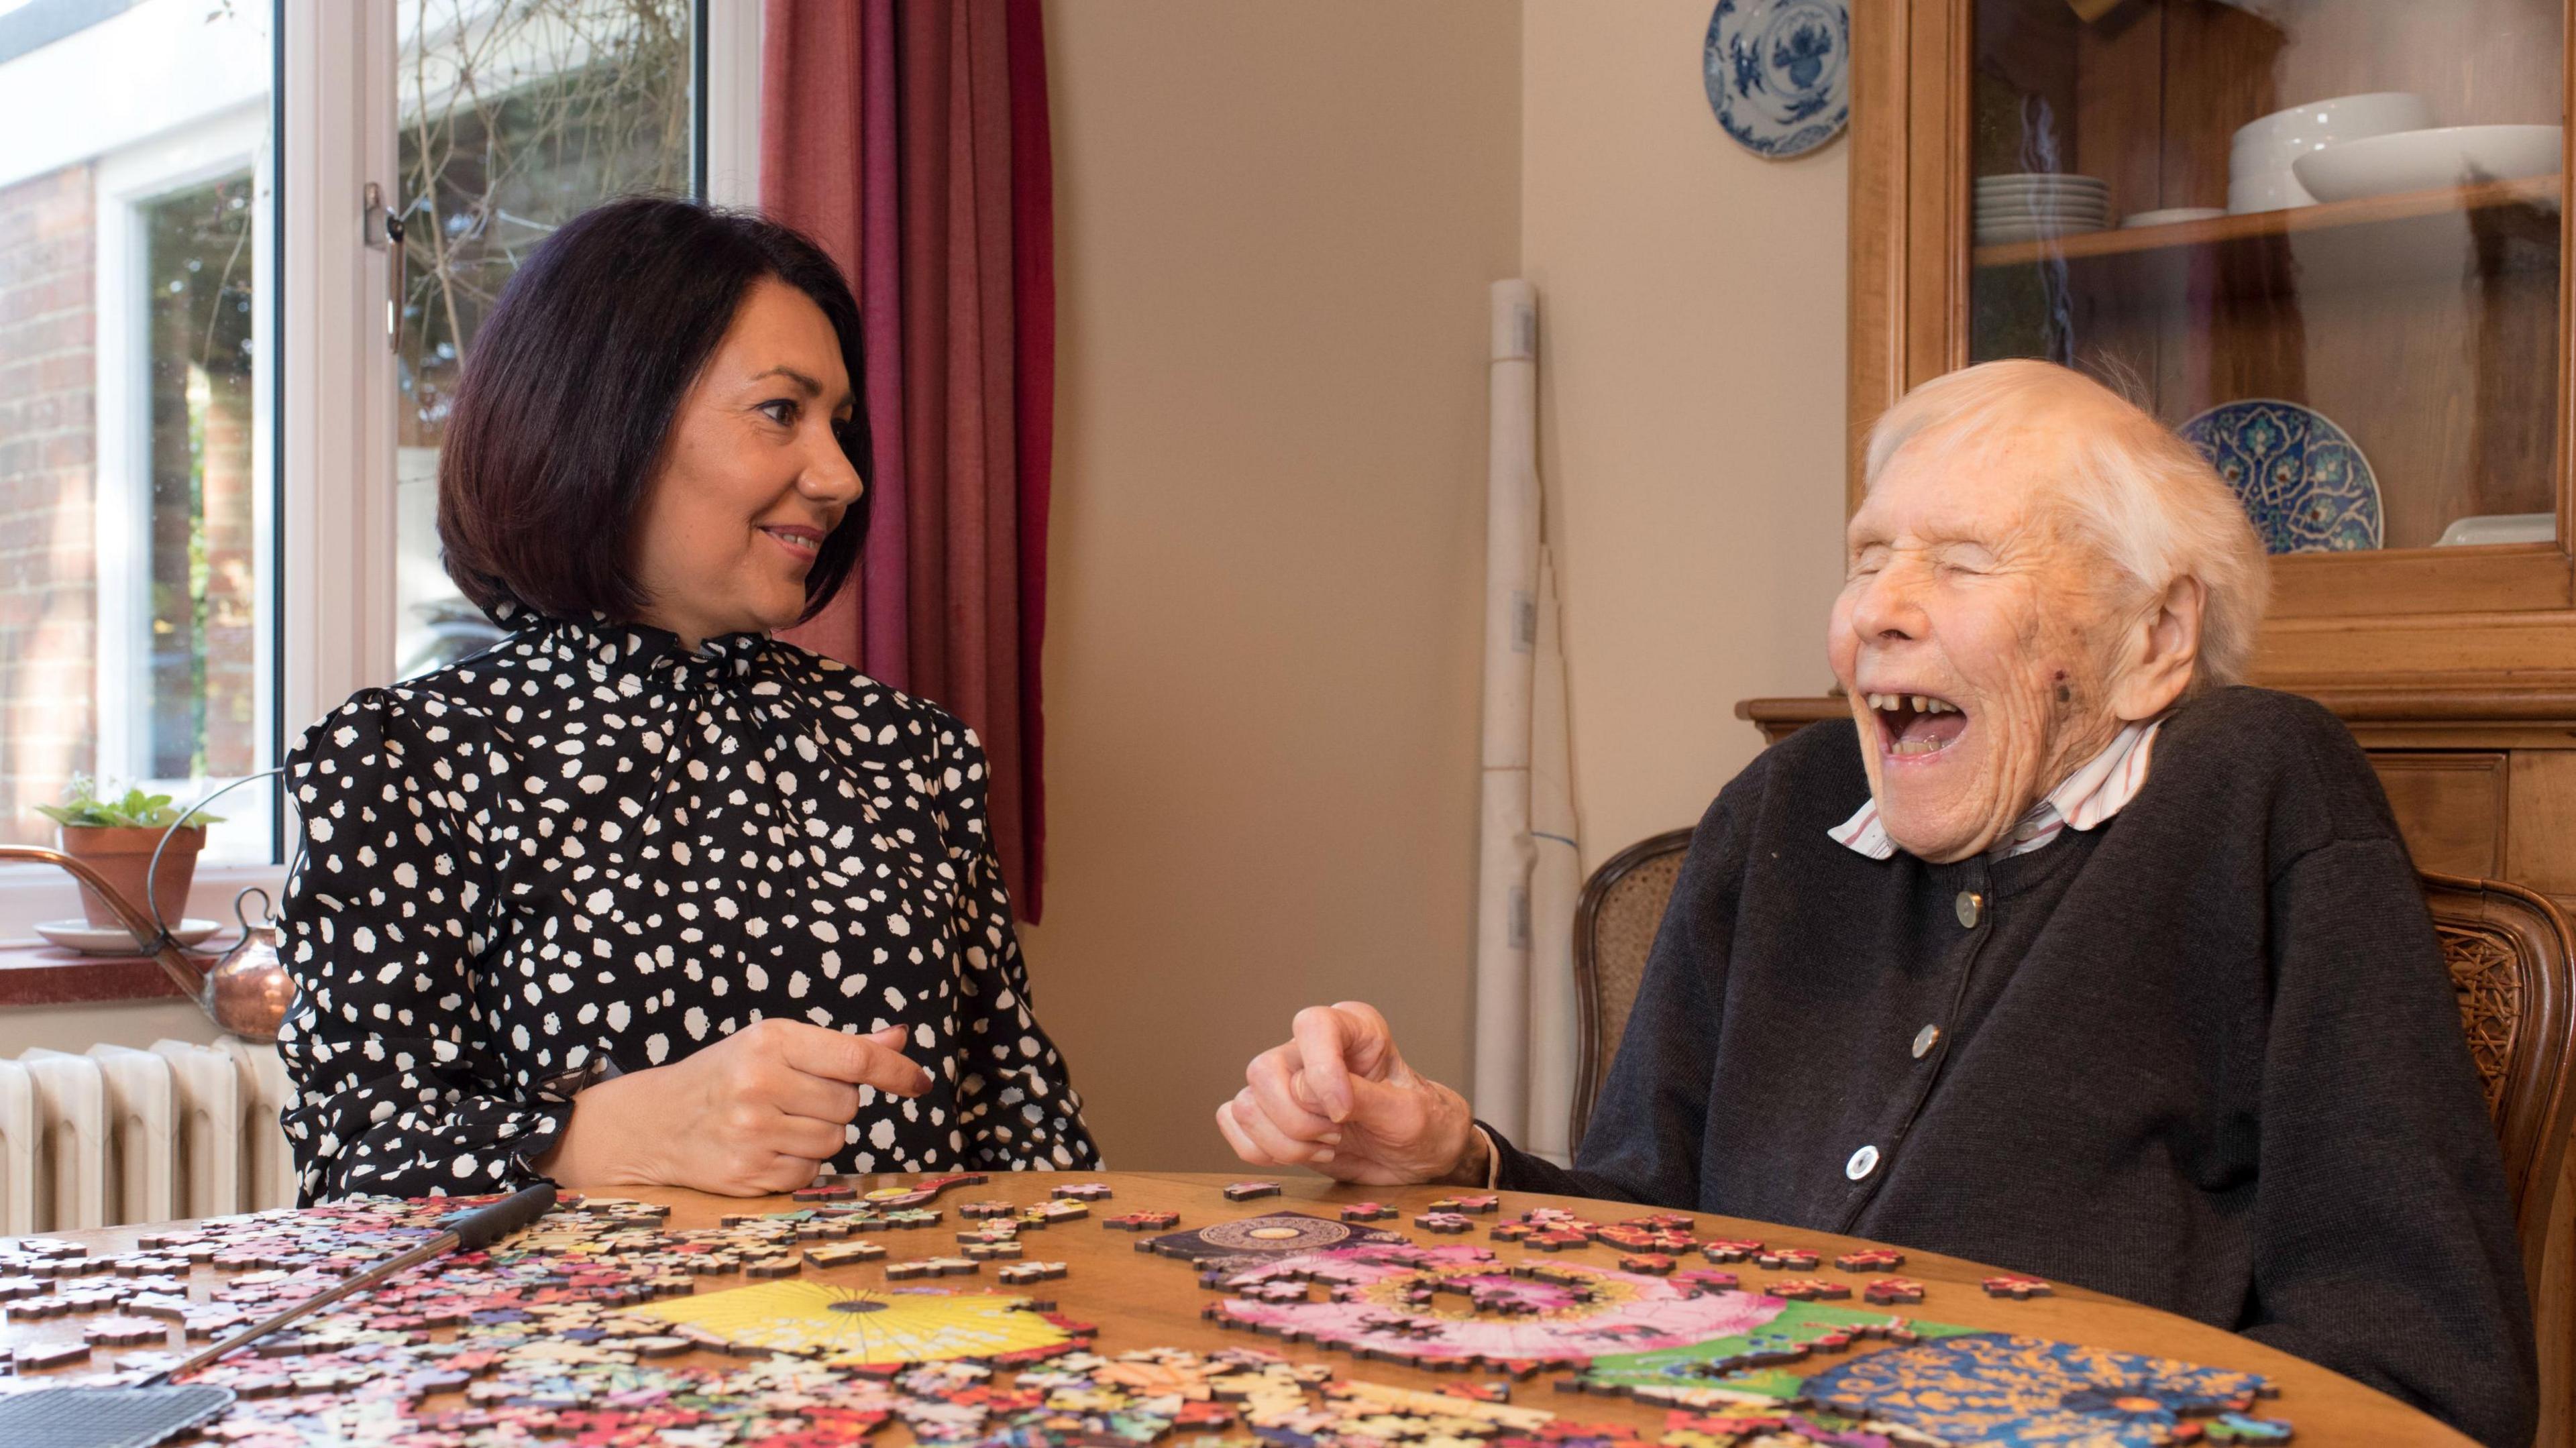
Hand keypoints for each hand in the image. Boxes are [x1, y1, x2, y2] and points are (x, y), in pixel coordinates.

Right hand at [542, 1018, 931, 1194]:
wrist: (656, 1122)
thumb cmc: (728, 1076)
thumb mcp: (776, 1046)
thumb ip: (842, 1047)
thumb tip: (899, 1039)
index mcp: (771, 1041)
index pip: (856, 1059)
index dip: (897, 1072)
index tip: (920, 1083)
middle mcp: (760, 1084)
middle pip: (849, 1105)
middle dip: (833, 1103)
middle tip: (794, 1097)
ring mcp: (752, 1132)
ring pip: (834, 1141)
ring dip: (818, 1135)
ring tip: (777, 1122)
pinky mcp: (748, 1173)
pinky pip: (810, 1173)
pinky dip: (798, 1164)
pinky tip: (766, 1148)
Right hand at [1216, 1001, 1480, 1185]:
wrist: (1419, 1158)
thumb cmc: (1423, 1124)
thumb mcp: (1407, 1114)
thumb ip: (1363, 1097)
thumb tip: (1310, 1093)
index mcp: (1352, 1029)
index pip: (1312, 1026)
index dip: (1321, 1071)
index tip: (1343, 1112)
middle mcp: (1310, 1048)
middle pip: (1264, 1071)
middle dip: (1299, 1120)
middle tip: (1338, 1133)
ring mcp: (1284, 1080)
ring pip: (1246, 1104)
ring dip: (1286, 1143)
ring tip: (1329, 1145)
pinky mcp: (1269, 1113)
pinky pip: (1232, 1123)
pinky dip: (1262, 1151)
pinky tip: (1302, 1154)